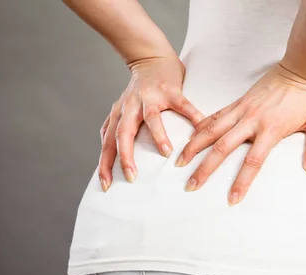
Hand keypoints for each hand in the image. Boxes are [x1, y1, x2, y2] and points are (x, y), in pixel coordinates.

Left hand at [98, 55, 204, 190]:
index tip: (106, 185)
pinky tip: (200, 128)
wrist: (152, 58)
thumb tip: (109, 158)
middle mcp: (131, 106)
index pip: (108, 143)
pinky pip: (183, 105)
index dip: (105, 164)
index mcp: (120, 114)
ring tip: (166, 152)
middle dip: (126, 155)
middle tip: (131, 176)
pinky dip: (192, 116)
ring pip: (151, 118)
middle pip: (123, 132)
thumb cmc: (140, 92)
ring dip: (158, 135)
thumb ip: (117, 130)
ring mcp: (151, 97)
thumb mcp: (123, 110)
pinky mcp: (171, 90)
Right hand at [174, 61, 305, 205]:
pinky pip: (215, 116)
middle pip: (222, 148)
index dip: (241, 182)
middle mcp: (251, 121)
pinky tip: (190, 139)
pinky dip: (200, 128)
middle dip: (205, 169)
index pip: (252, 162)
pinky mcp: (238, 102)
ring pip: (211, 131)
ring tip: (179, 162)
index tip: (232, 199)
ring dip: (194, 147)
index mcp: (271, 129)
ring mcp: (242, 110)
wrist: (301, 68)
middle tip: (192, 186)